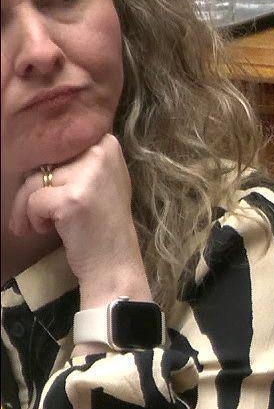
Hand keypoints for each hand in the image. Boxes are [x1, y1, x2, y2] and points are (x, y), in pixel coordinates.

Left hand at [9, 134, 150, 306]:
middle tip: (33, 214)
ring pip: (33, 181)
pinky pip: (33, 201)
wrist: (115, 263)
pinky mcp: (71, 198)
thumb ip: (80, 161)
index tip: (52, 190)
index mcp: (107, 145)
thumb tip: (38, 151)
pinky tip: (45, 230)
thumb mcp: (102, 181)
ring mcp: (88, 176)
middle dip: (31, 190)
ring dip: (25, 207)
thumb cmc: (103, 224)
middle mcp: (101, 153)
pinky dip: (31, 218)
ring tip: (34, 226)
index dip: (49, 169)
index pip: (58, 145)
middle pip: (44, 163)